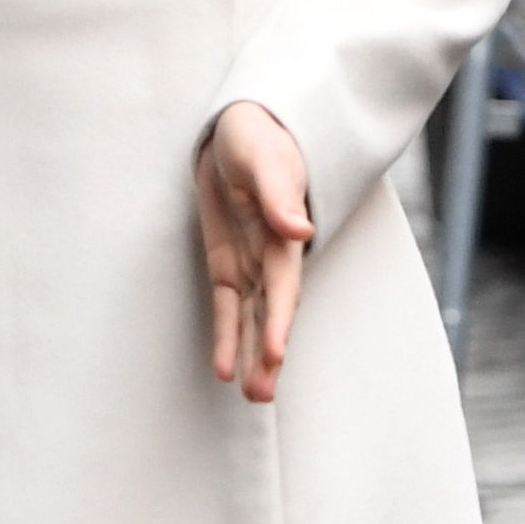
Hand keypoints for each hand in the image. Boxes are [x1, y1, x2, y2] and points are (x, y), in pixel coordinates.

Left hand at [196, 100, 313, 405]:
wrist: (243, 127)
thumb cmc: (257, 136)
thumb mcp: (264, 157)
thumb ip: (280, 194)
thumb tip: (301, 230)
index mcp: (283, 232)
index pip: (282, 283)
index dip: (278, 318)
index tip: (275, 354)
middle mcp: (272, 254)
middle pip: (271, 310)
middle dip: (267, 351)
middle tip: (261, 393)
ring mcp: (251, 262)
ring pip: (253, 317)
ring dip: (250, 354)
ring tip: (253, 396)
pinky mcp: (229, 263)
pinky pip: (228, 306)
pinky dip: (227, 335)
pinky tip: (223, 368)